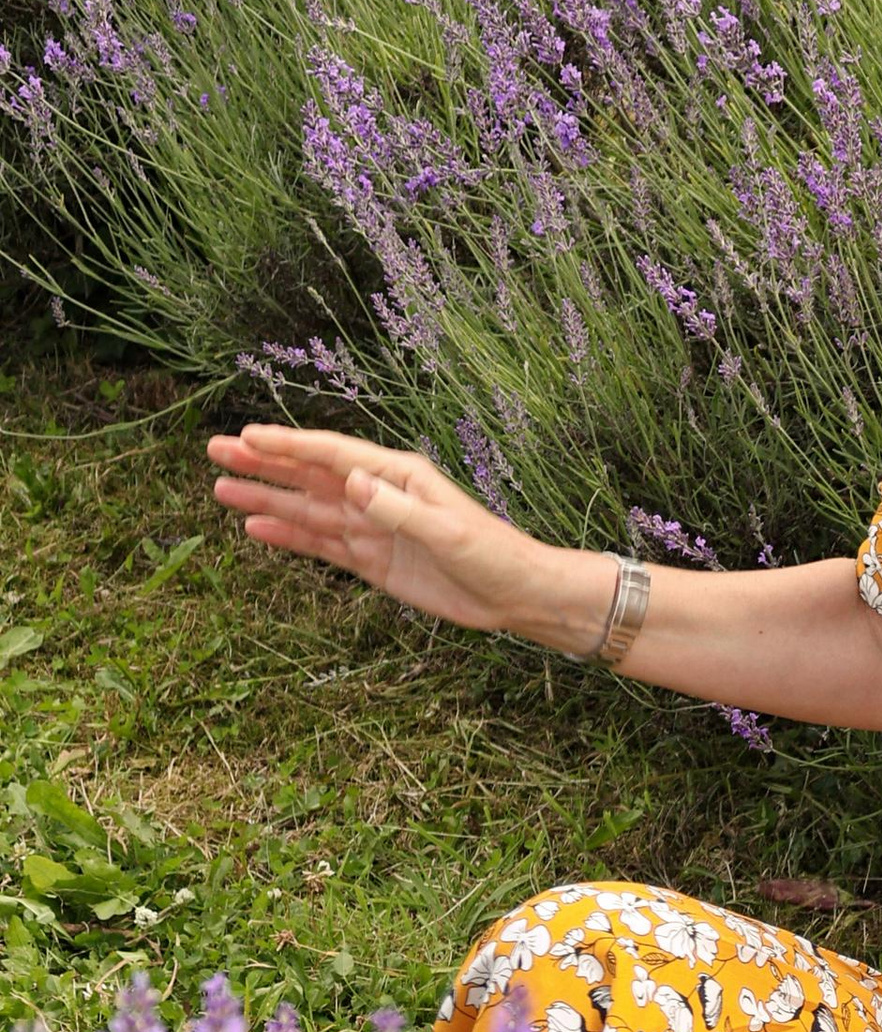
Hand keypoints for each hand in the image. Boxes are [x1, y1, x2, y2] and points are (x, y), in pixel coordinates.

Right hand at [207, 425, 574, 640]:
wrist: (515, 594)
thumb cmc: (492, 554)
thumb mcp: (448, 531)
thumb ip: (397, 509)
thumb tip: (352, 482)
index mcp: (397, 476)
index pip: (332, 454)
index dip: (288, 445)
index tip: (247, 436)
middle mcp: (377, 495)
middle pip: (309, 475)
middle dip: (263, 463)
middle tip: (215, 450)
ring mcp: (372, 528)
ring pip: (308, 510)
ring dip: (266, 499)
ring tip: (221, 489)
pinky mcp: (373, 561)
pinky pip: (322, 546)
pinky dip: (289, 538)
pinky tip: (256, 529)